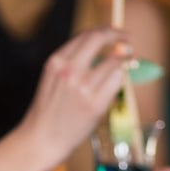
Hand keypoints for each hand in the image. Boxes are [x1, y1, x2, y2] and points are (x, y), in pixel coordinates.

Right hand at [20, 28, 128, 161]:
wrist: (42, 139)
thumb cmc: (49, 111)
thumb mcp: (53, 79)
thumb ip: (73, 63)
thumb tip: (106, 50)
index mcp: (56, 61)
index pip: (85, 35)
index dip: (104, 31)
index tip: (115, 33)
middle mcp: (68, 70)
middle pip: (99, 38)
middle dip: (117, 34)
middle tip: (127, 39)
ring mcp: (82, 87)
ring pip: (114, 61)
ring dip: (124, 61)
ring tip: (127, 65)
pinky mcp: (95, 104)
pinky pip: (117, 81)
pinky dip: (121, 78)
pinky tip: (119, 82)